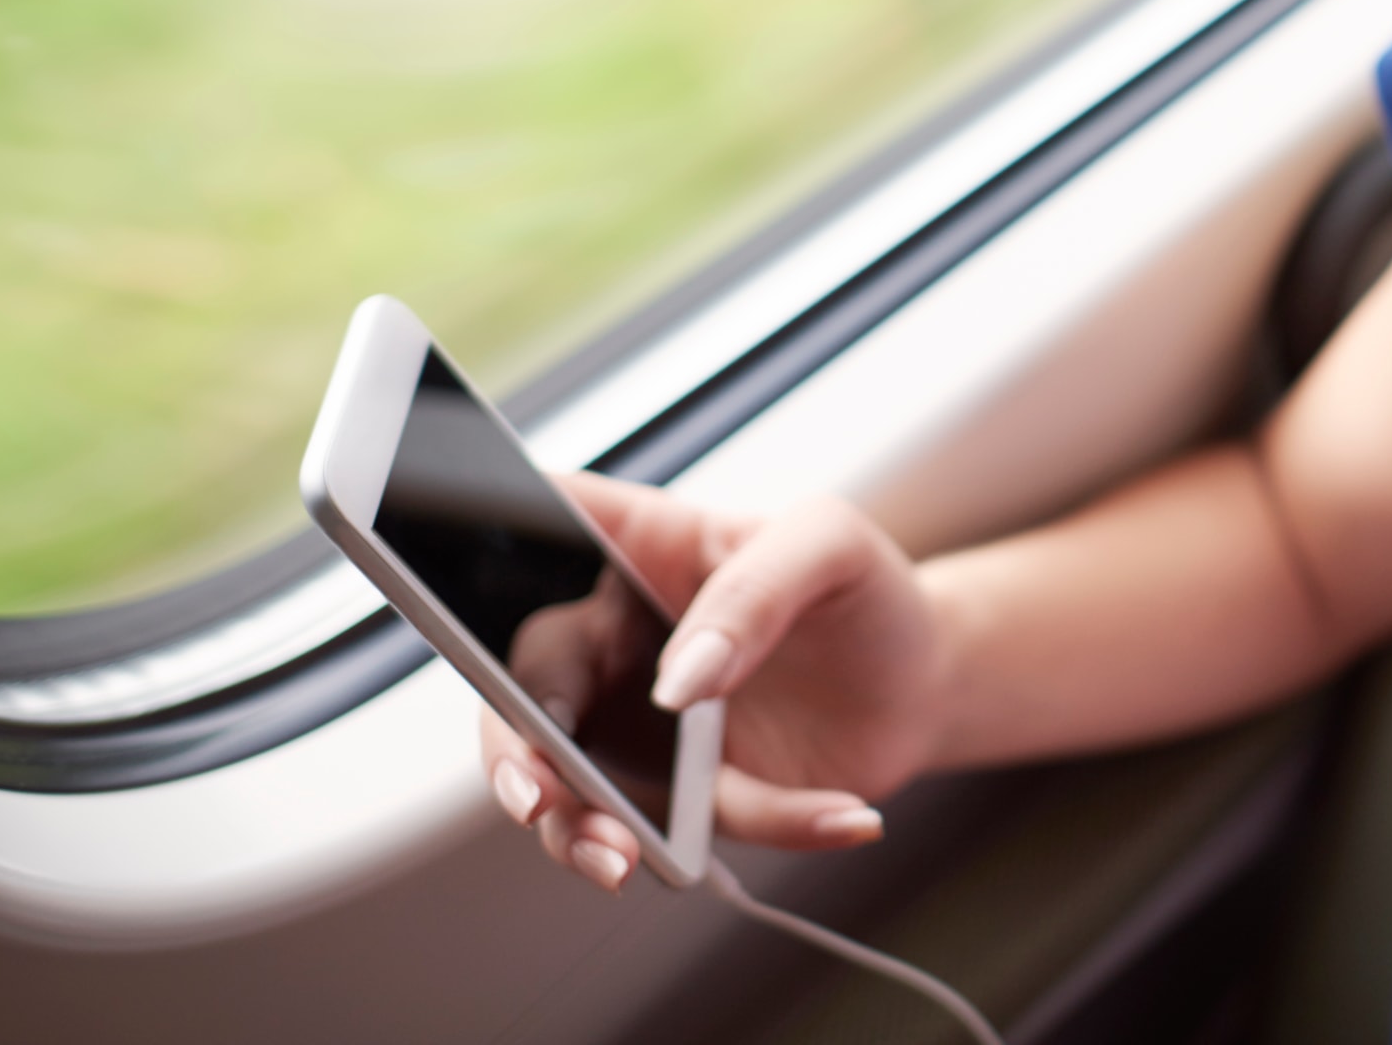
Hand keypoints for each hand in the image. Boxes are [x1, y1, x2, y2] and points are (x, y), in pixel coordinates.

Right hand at [477, 473, 945, 892]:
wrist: (927, 678)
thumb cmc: (861, 589)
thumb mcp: (828, 548)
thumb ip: (752, 595)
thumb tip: (678, 683)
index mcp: (632, 550)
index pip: (525, 531)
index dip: (466, 567)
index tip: (464, 623)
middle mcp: (615, 642)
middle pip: (519, 695)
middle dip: (514, 756)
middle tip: (538, 802)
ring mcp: (639, 727)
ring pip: (570, 792)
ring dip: (584, 833)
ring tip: (629, 861)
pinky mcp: (687, 797)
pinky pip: (692, 832)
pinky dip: (770, 831)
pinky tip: (846, 815)